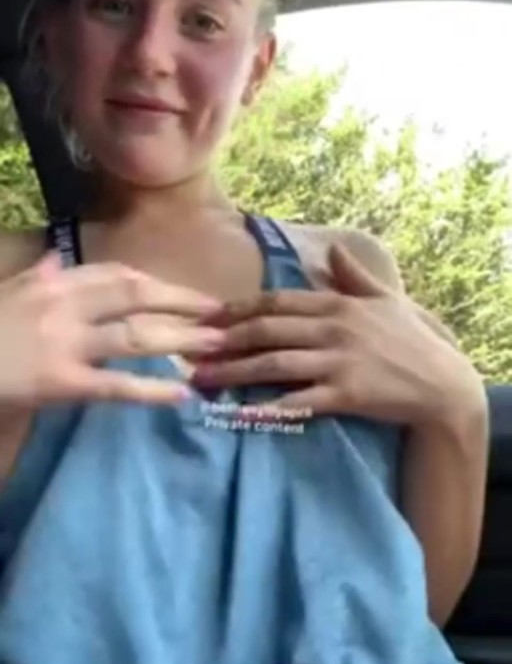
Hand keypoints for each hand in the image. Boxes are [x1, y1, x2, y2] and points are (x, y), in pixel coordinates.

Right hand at [0, 254, 225, 406]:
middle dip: (183, 303)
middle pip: (137, 297)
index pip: (119, 275)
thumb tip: (53, 258)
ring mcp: (66, 343)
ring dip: (181, 340)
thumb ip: (36, 276)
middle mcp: (66, 304)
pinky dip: (152, 390)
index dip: (159, 285)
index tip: (189, 294)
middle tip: (221, 314)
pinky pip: (116, 385)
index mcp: (55, 281)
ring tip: (215, 347)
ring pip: (135, 337)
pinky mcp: (62, 382)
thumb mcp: (8, 292)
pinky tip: (182, 395)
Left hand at [191, 243, 480, 425]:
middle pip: (267, 331)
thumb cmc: (410, 340)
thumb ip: (355, 275)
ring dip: (234, 372)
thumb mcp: (386, 299)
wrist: (442, 384)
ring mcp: (338, 362)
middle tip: (189, 349)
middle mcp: (332, 328)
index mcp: (336, 304)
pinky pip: (299, 402)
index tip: (206, 317)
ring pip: (275, 364)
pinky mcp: (346, 394)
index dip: (237, 309)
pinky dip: (269, 408)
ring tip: (202, 380)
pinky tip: (241, 414)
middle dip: (224, 340)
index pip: (276, 301)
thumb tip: (334, 250)